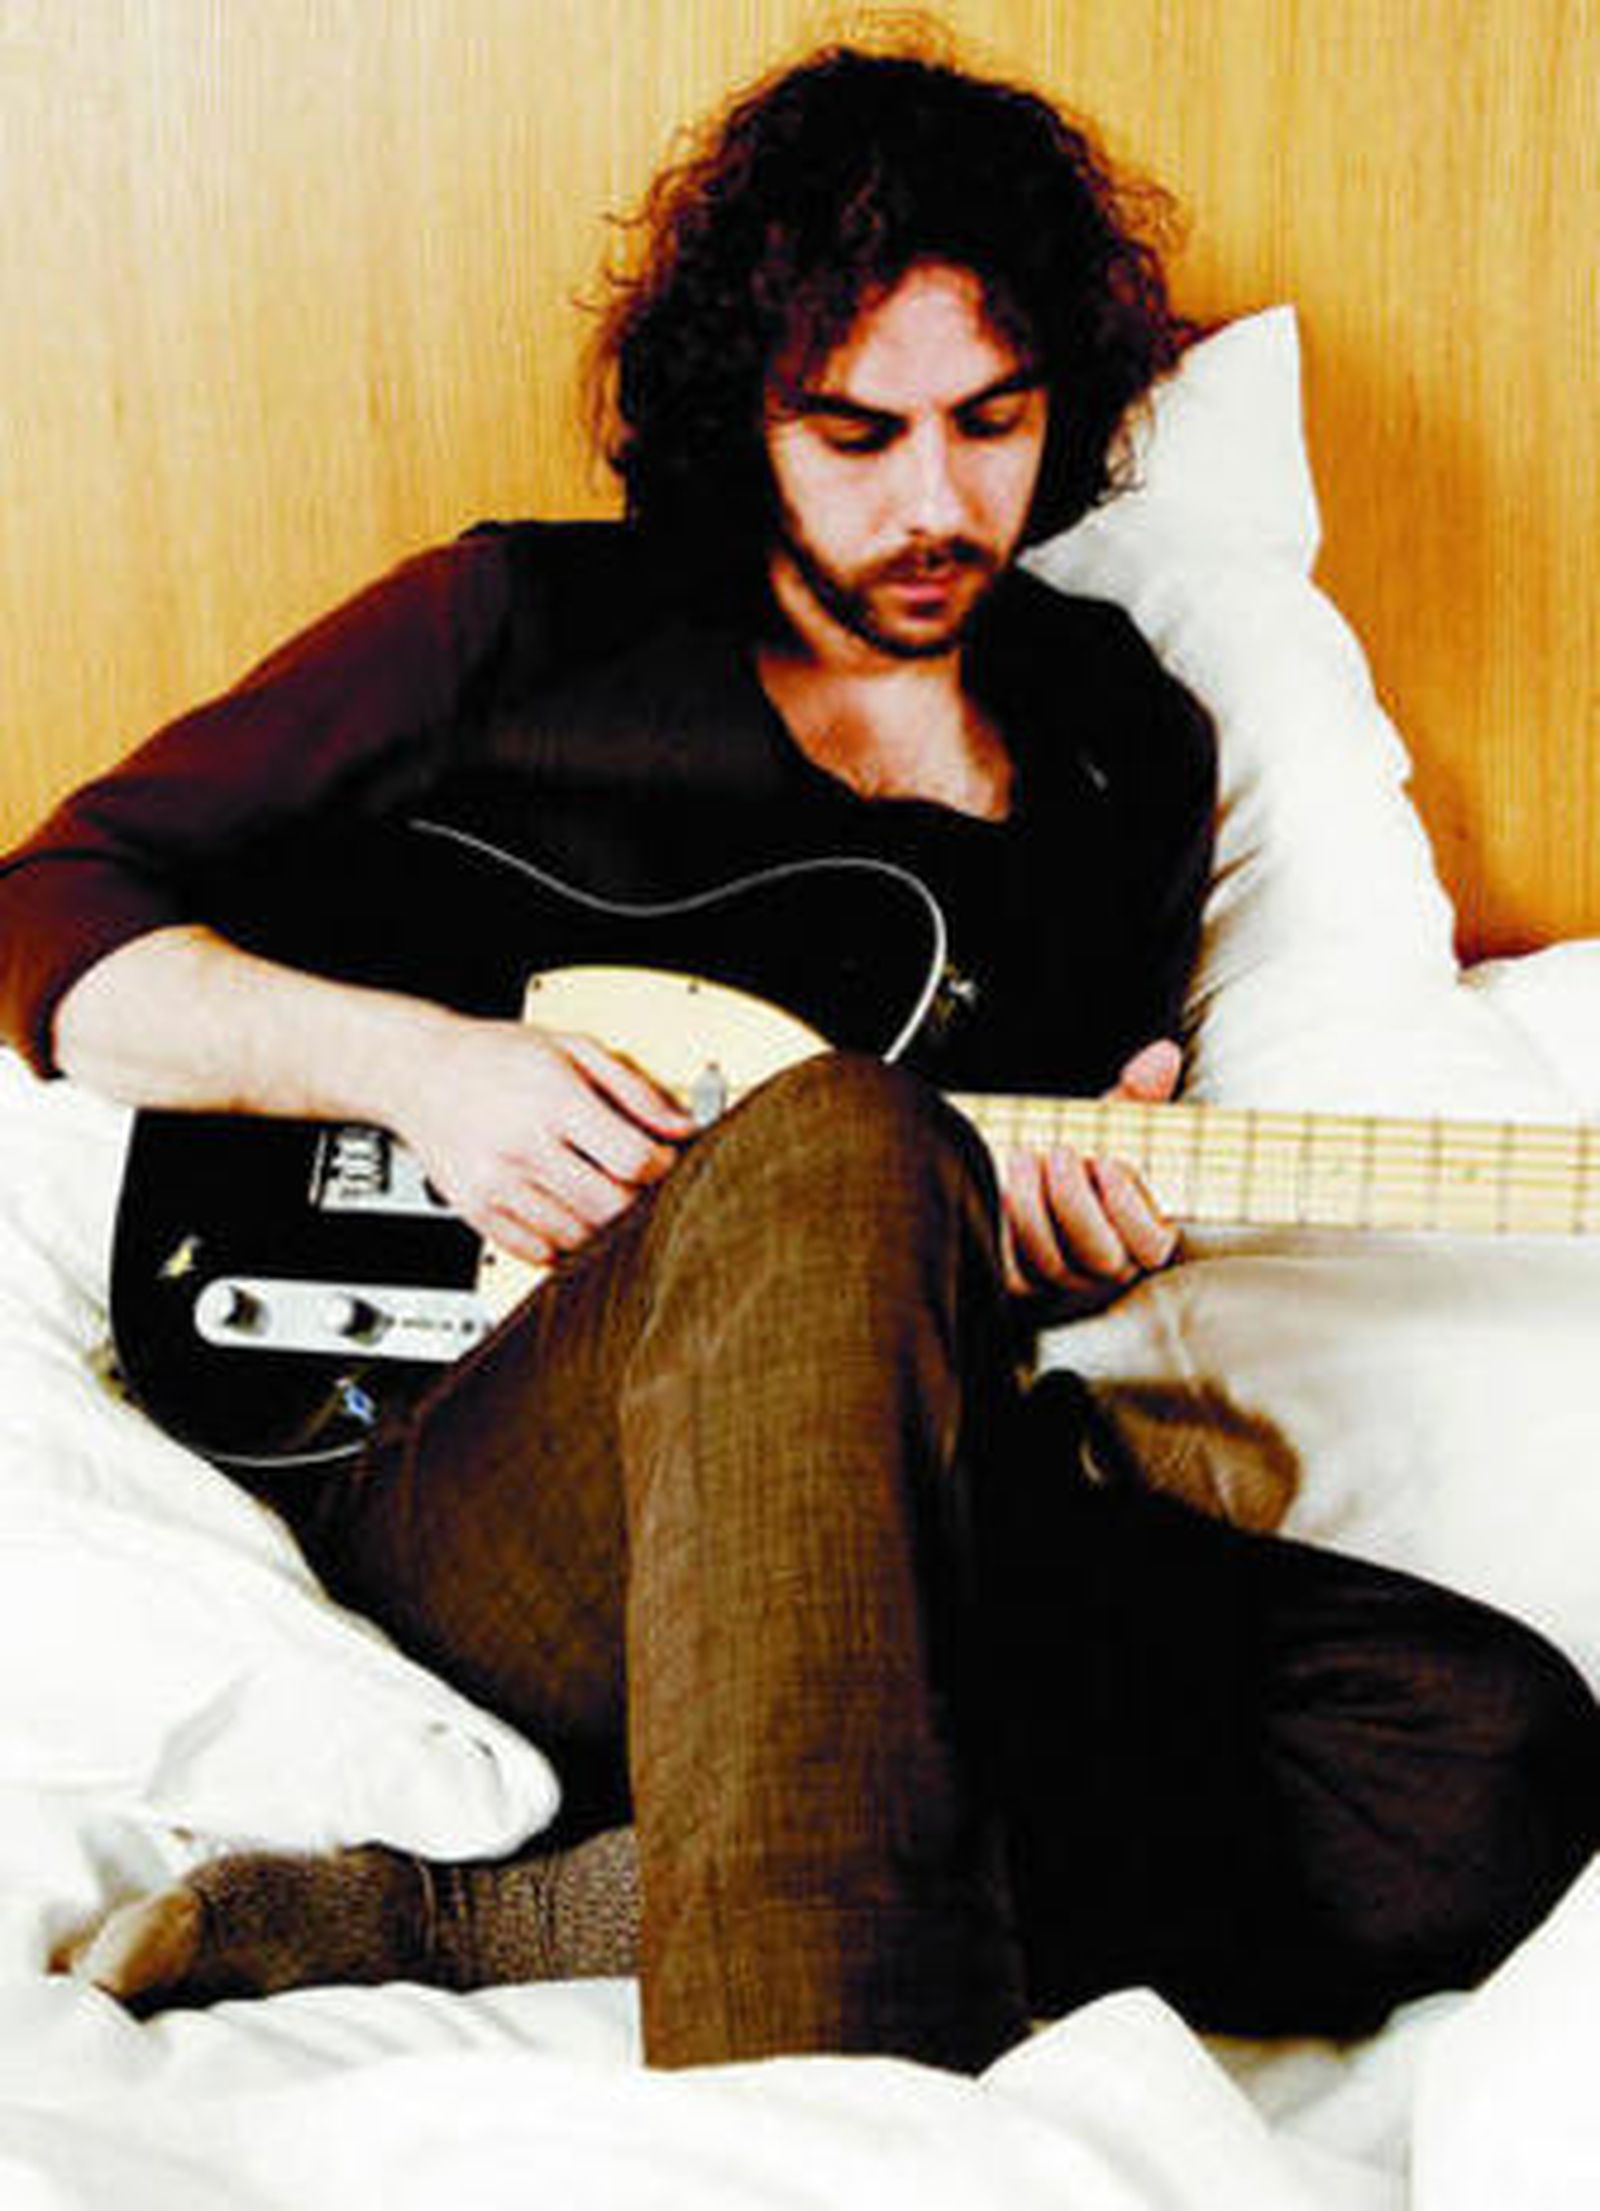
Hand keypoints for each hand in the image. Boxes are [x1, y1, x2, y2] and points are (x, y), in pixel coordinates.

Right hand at [392, 1015, 695, 1266]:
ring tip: (596, 1193)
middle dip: (636, 1201)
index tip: (661, 1161)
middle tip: (634, 1185)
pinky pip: (536, 1253)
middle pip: (610, 1206)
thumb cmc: (495, 1057)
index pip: (632, 1158)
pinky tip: (562, 1211)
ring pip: (577, 1236)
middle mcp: (524, 1147)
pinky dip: (560, 1243)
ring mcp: (497, 1185)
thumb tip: (682, 1126)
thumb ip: (633, 1088)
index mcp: (555, 1101)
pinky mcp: (477, 1211)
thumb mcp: (573, 1050)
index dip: (661, 1166)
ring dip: (599, 1224)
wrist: (417, 1070)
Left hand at [999, 1038, 1180, 1307]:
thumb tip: (1162, 1057)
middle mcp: (1105, 1262)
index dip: (1134, 1210)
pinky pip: (1014, 1268)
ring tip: (1024, 1156)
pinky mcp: (1018, 1278)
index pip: (1153, 1245)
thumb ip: (1136, 1094)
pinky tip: (999, 1183)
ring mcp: (1062, 1275)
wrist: (1015, 1167)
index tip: (1110, 1163)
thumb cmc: (1072, 1153)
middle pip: (1102, 1257)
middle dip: (1077, 1202)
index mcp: (1141, 1231)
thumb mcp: (1104, 1122)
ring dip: (1036, 1206)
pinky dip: (1007, 1224)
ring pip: (1053, 1262)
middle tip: (1060, 1152)